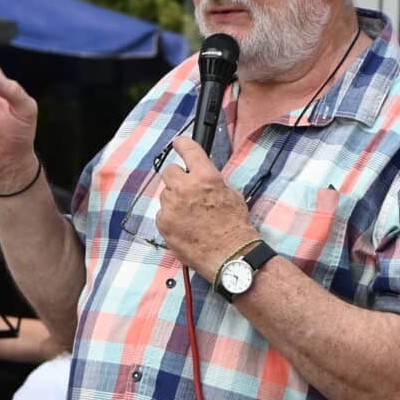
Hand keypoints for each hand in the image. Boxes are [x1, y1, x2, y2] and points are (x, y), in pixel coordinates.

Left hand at [152, 137, 258, 281]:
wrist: (231, 256)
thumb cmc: (235, 227)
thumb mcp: (232, 195)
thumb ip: (213, 181)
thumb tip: (201, 175)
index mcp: (205, 177)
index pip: (188, 149)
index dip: (182, 145)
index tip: (179, 144)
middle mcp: (185, 188)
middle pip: (169, 171)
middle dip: (178, 179)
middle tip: (188, 191)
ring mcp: (172, 207)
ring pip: (165, 194)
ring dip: (175, 200)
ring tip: (191, 215)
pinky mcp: (164, 223)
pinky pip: (163, 214)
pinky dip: (171, 218)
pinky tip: (186, 227)